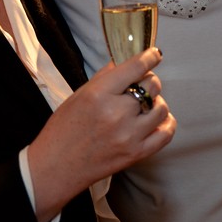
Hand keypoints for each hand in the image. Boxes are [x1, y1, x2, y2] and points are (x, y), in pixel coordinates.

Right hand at [27, 47, 174, 221]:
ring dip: (156, 102)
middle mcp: (117, 113)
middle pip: (152, 85)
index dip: (150, 57)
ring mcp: (129, 135)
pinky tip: (157, 120)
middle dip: (148, 80)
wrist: (56, 166)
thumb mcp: (78, 95)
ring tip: (145, 105)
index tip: (154, 54)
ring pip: (161, 108)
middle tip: (140, 85)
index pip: (136, 67)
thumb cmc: (63, 129)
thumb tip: (124, 61)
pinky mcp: (136, 154)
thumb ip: (105, 77)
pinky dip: (166, 123)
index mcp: (99, 94)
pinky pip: (165, 134)